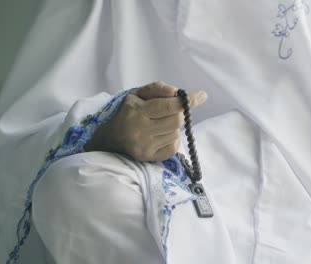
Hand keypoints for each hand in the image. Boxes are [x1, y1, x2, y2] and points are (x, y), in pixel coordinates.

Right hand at [84, 81, 206, 160]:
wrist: (109, 138)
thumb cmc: (126, 112)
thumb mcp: (137, 94)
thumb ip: (157, 89)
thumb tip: (177, 93)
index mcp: (137, 110)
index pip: (169, 105)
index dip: (187, 101)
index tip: (201, 96)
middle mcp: (140, 130)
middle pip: (176, 120)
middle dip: (178, 113)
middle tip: (171, 111)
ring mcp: (145, 146)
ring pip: (176, 134)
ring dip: (173, 127)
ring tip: (160, 124)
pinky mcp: (148, 158)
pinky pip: (173, 148)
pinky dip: (172, 140)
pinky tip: (161, 136)